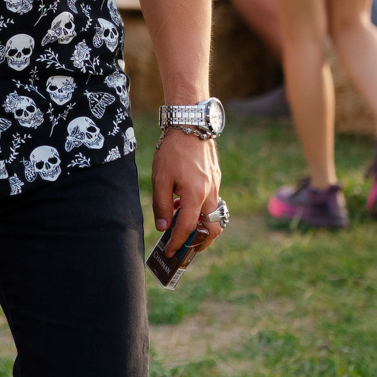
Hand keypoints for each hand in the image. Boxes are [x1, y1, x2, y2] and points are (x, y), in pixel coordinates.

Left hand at [151, 128, 222, 255]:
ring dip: (201, 226)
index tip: (170, 252)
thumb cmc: (173, 150)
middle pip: (213, 229)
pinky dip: (202, 211)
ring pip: (215, 216)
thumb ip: (161, 204)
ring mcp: (216, 186)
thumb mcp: (160, 178)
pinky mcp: (216, 178)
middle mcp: (210, 193)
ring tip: (182, 227)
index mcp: (195, 195)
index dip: (177, 243)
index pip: (187, 228)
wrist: (190, 124)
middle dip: (201, 242)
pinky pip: (213, 203)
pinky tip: (184, 205)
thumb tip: (163, 227)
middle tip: (185, 247)